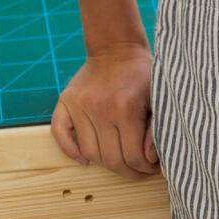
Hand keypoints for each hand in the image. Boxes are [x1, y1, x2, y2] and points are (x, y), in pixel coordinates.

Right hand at [50, 43, 162, 180]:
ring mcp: (80, 105)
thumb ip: (157, 126)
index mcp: (125, 107)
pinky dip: (69, 150)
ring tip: (119, 161)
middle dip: (128, 171)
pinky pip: (59, 133)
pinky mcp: (66, 101)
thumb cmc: (142, 72)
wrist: (117, 47)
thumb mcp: (158, 95)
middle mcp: (100, 108)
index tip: (152, 167)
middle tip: (139, 170)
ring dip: (104, 164)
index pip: (132, 155)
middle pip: (111, 160)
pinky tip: (84, 159)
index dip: (144, 168)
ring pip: (89, 152)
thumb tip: (148, 158)